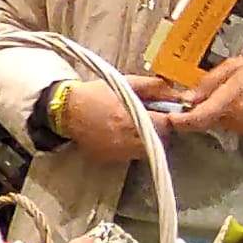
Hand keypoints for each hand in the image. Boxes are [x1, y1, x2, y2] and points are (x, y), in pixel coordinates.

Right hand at [58, 76, 178, 160]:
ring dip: (147, 140)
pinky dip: (132, 147)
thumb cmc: (96, 94)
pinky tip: (122, 135)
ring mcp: (117, 153)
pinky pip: (130, 156)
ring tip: (136, 127)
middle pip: (160, 141)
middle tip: (152, 121)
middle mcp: (126, 140)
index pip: (166, 126)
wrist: (66, 111)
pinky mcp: (109, 159)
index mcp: (132, 119)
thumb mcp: (125, 83)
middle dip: (160, 131)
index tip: (166, 114)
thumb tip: (175, 92)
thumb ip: (152, 86)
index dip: (169, 119)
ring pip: (146, 151)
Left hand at [166, 53, 242, 138]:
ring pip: (216, 123)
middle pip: (203, 122)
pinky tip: (236, 102)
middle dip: (196, 112)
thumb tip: (187, 98)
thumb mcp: (234, 67)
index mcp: (228, 103)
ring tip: (224, 94)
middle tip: (196, 97)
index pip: (196, 119)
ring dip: (213, 113)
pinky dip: (227, 116)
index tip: (168, 117)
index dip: (179, 120)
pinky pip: (230, 125)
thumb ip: (208, 83)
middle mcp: (235, 120)